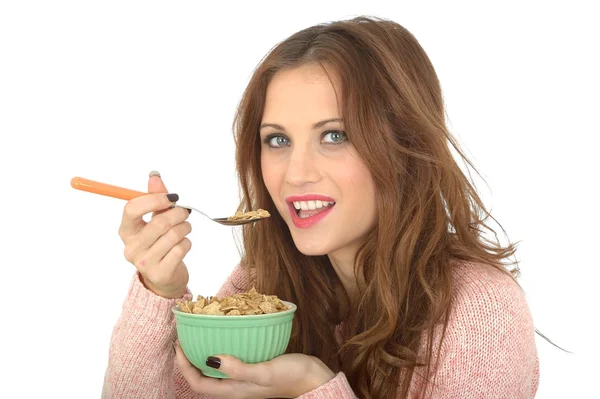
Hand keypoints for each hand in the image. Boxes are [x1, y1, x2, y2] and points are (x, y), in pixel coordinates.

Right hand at [118, 172, 191, 297]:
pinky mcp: (160, 273)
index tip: (171, 197)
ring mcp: (144, 262)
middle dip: (177, 214)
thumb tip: (154, 176)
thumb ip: (155, 199)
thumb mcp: (154, 220)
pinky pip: (181, 249)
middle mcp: (131, 247)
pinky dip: (187, 242)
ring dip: (185, 228)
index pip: (132, 209)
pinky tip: (183, 244)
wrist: (164, 279)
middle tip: (184, 212)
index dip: (154, 199)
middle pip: (158, 223)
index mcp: (126, 230)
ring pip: (173, 235)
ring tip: (184, 229)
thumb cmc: (159, 244)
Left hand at [175, 342, 335, 398]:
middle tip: (185, 336)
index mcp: (234, 390)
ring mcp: (246, 377)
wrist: (316, 379)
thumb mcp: (265, 372)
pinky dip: (224, 347)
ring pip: (217, 367)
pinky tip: (229, 333)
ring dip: (205, 351)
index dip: (183, 366)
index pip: (198, 383)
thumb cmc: (292, 377)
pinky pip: (232, 359)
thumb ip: (239, 368)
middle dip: (190, 358)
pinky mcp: (255, 367)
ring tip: (201, 332)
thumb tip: (210, 358)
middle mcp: (236, 386)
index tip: (179, 344)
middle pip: (203, 376)